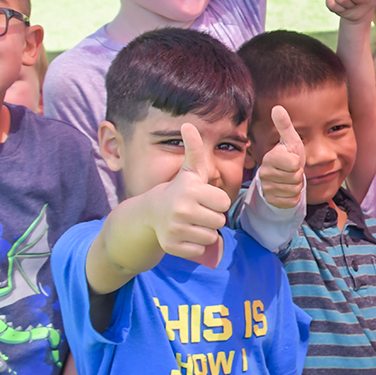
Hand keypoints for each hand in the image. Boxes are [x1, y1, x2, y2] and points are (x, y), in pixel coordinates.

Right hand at [148, 124, 231, 266]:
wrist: (151, 213)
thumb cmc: (180, 190)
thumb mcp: (189, 170)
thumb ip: (194, 148)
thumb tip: (188, 124)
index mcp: (190, 190)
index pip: (224, 202)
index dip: (216, 201)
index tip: (203, 197)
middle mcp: (181, 209)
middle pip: (219, 221)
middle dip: (212, 217)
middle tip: (197, 211)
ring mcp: (175, 229)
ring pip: (210, 236)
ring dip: (204, 231)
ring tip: (191, 222)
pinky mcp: (172, 246)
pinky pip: (199, 250)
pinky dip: (195, 246)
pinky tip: (184, 235)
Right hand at [256, 105, 306, 210]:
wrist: (283, 180)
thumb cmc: (288, 159)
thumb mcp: (290, 142)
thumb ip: (284, 125)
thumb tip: (277, 107)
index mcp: (270, 157)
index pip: (294, 163)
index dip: (298, 163)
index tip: (292, 161)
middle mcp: (265, 173)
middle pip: (295, 177)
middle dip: (298, 176)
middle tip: (292, 172)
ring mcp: (267, 188)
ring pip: (294, 190)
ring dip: (296, 186)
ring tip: (290, 180)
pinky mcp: (271, 201)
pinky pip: (291, 201)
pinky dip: (294, 197)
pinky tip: (287, 191)